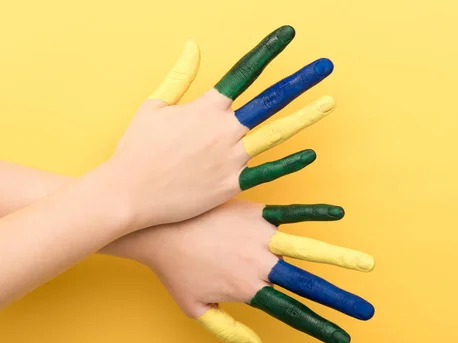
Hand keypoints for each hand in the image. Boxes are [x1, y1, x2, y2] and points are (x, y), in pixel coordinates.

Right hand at [107, 25, 336, 228]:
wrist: (128, 194)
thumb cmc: (137, 149)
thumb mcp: (154, 105)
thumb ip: (179, 75)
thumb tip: (192, 45)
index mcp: (206, 107)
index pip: (244, 71)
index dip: (268, 50)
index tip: (289, 33)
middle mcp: (223, 129)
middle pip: (270, 99)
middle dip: (299, 80)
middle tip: (325, 66)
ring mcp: (230, 158)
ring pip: (276, 133)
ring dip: (305, 116)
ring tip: (329, 102)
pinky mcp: (230, 185)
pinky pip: (267, 172)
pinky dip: (289, 162)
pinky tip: (310, 154)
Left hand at [122, 199, 374, 342]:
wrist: (160, 230)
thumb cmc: (176, 271)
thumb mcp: (196, 309)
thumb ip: (229, 329)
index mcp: (249, 290)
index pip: (292, 313)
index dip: (320, 327)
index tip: (343, 337)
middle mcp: (260, 265)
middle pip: (307, 285)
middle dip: (340, 300)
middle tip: (367, 310)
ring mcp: (259, 237)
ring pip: (306, 249)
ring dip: (339, 258)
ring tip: (366, 264)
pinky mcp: (255, 214)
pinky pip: (289, 213)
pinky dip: (315, 213)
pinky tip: (338, 213)